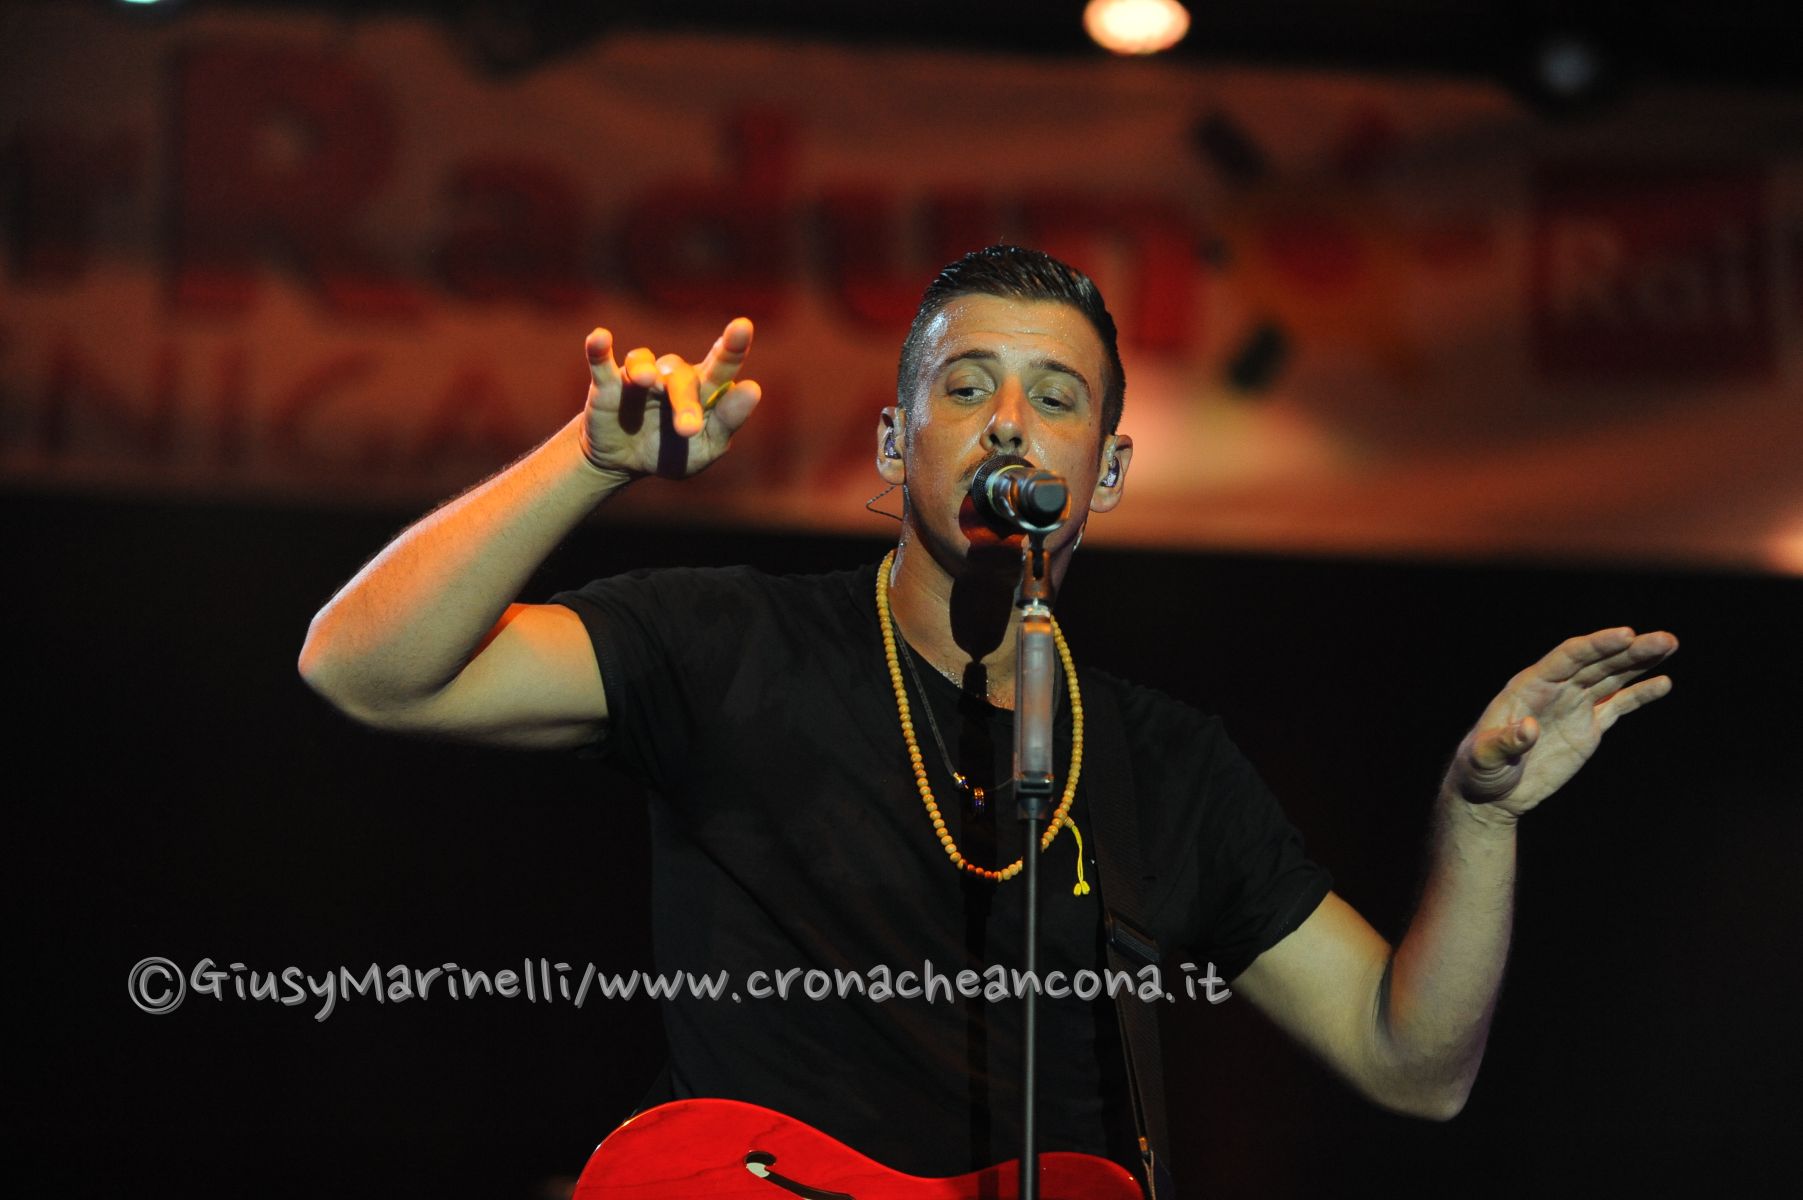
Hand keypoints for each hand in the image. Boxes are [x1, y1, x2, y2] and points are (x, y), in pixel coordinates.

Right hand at [579, 317, 760, 479]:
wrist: (624, 464)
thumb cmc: (673, 452)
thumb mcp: (706, 448)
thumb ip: (728, 421)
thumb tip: (753, 388)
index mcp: (704, 390)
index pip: (722, 365)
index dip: (733, 346)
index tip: (742, 326)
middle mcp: (673, 377)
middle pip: (682, 377)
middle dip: (685, 403)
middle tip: (687, 429)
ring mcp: (640, 378)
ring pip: (644, 364)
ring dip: (644, 370)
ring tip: (645, 380)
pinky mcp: (607, 385)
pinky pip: (602, 362)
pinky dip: (599, 350)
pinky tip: (600, 338)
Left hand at [1446, 627, 1677, 821]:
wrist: (1492, 793)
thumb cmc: (1479, 770)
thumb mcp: (1484, 757)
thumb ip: (1505, 742)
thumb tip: (1529, 728)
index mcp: (1529, 686)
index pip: (1568, 658)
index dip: (1596, 645)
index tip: (1626, 634)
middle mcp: (1555, 690)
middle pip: (1597, 663)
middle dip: (1630, 650)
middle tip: (1664, 639)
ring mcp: (1574, 706)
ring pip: (1612, 678)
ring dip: (1640, 662)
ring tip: (1669, 644)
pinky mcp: (1588, 727)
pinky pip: (1618, 705)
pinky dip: (1639, 694)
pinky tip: (1662, 682)